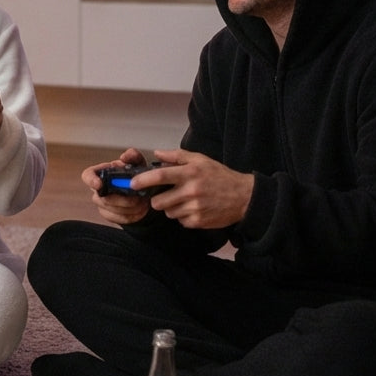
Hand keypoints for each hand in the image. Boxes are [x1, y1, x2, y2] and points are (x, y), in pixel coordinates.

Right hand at [82, 148, 152, 225]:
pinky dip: (132, 215)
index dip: (91, 180)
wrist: (142, 192)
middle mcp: (98, 189)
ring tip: (143, 203)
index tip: (99, 184)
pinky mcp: (109, 215)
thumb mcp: (137, 163)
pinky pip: (118, 218)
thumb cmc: (135, 175)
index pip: (87, 175)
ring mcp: (102, 203)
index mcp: (101, 172)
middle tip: (138, 198)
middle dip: (122, 199)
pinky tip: (141, 210)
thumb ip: (133, 156)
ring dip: (130, 208)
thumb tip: (125, 156)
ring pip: (112, 209)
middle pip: (103, 197)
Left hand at [131, 149, 252, 228]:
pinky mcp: (199, 222)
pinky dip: (183, 216)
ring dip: (171, 208)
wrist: (243, 197)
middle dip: (157, 199)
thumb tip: (157, 154)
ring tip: (184, 200)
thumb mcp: (200, 160)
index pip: (160, 176)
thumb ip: (177, 156)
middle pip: (159, 201)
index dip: (143, 180)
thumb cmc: (220, 176)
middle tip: (165, 195)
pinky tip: (193, 208)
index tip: (133, 183)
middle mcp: (191, 191)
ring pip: (168, 212)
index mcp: (190, 173)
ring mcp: (195, 208)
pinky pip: (180, 221)